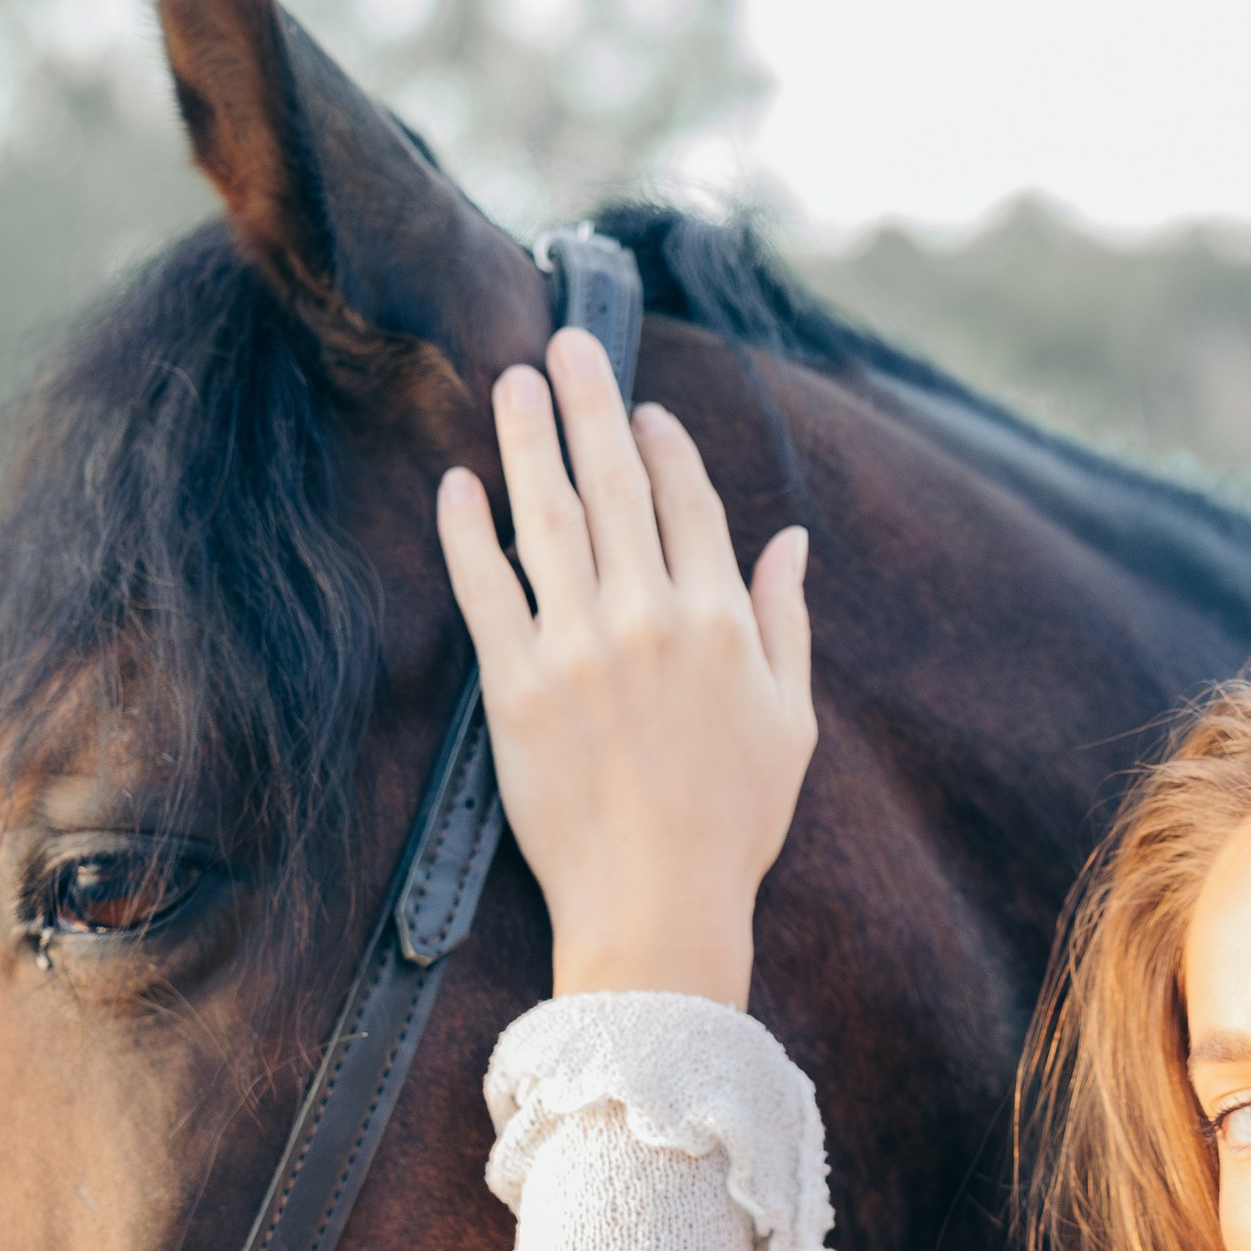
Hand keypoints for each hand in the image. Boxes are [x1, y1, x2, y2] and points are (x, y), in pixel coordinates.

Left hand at [437, 330, 814, 1002]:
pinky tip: (459, 484)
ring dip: (527, 438)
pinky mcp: (517, 685)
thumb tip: (791, 541)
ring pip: (548, 514)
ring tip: (512, 382)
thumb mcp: (789, 720)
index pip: (689, 503)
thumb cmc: (732, 824)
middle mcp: (651, 616)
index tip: (643, 408)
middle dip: (592, 403)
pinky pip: (485, 587)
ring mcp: (580, 645)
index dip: (665, 447)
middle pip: (615, 484)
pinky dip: (468, 530)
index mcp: (722, 621)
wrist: (658, 908)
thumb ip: (786, 621)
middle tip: (566, 343)